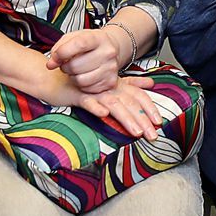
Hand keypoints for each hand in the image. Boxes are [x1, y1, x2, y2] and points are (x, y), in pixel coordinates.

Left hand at [46, 26, 129, 94]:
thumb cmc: (89, 43)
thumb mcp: (73, 38)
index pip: (79, 45)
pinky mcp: (110, 82)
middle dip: (65, 67)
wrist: (110, 49)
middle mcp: (107, 53)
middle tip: (66, 64)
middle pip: (76, 66)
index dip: (62, 53)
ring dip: (72, 77)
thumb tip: (51, 65)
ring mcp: (111, 68)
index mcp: (98, 38)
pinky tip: (84, 76)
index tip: (56, 57)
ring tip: (75, 71)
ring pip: (80, 80)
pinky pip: (87, 88)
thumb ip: (59, 48)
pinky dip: (82, 85)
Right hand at [47, 70, 164, 139]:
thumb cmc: (84, 83)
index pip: (138, 96)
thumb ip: (131, 83)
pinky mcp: (77, 95)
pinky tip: (103, 114)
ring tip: (137, 132)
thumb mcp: (110, 82)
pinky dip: (95, 106)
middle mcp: (108, 87)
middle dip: (143, 120)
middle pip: (130, 103)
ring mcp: (93, 91)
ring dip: (126, 118)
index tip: (159, 122)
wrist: (57, 79)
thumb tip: (151, 83)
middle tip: (153, 136)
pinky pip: (87, 101)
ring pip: (113, 104)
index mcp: (118, 85)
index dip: (150, 108)